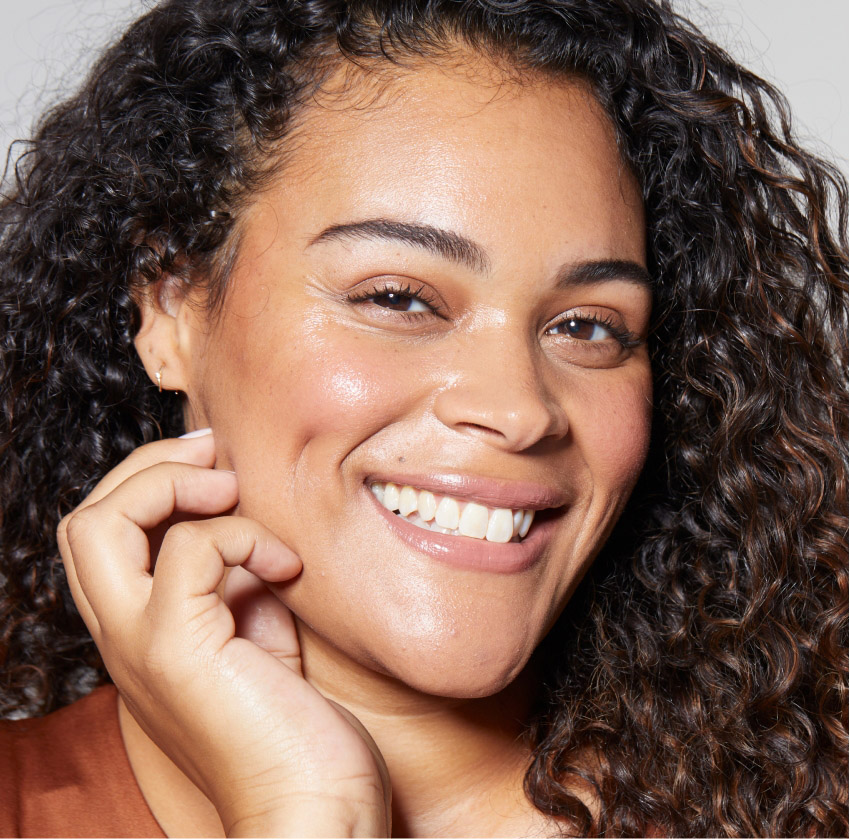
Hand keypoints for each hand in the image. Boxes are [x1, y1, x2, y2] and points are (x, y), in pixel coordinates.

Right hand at [57, 432, 389, 836]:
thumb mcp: (256, 629)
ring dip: (175, 483)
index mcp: (139, 629)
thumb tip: (238, 524)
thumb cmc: (292, 724)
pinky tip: (285, 567)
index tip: (219, 468)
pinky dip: (242, 535)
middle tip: (217, 457)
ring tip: (234, 493)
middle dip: (147, 465)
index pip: (101, 534)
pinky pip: (187, 549)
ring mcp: (140, 644)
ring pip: (100, 523)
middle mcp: (122, 636)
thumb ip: (233, 577)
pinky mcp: (177, 650)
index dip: (150, 482)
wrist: (312, 808)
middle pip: (83, 519)